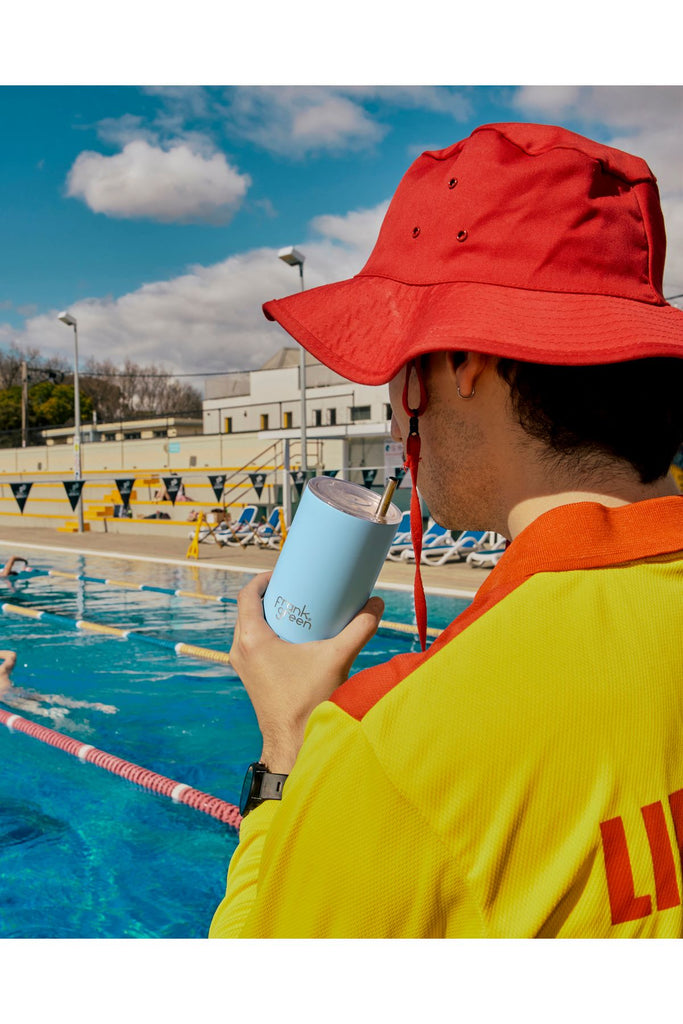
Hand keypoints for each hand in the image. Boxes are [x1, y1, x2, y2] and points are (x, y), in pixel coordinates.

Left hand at [229, 572, 383, 773]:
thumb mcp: (337, 658)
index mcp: (252, 639)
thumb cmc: (309, 702)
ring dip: (268, 614)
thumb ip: (360, 628)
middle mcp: (241, 650)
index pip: (247, 595)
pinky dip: (268, 632)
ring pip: (249, 627)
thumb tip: (378, 603)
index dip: (264, 578)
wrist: (294, 742)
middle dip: (270, 594)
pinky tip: (291, 634)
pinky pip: (253, 643)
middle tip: (297, 587)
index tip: (285, 571)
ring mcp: (243, 665)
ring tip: (296, 608)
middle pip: (248, 609)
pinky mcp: (251, 676)